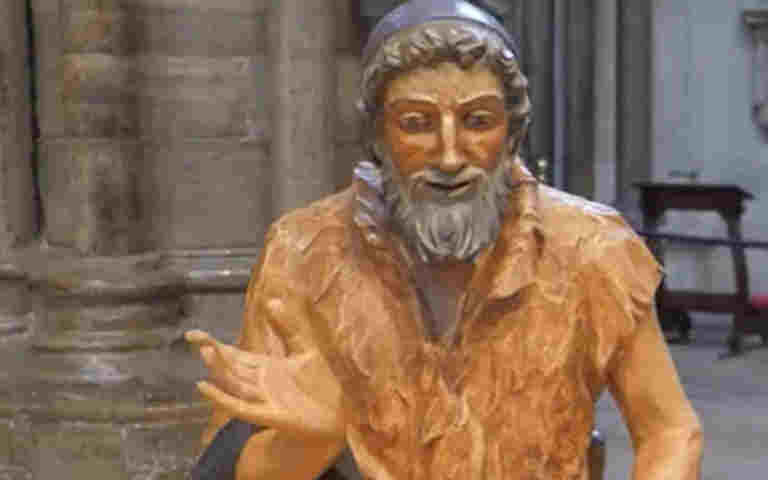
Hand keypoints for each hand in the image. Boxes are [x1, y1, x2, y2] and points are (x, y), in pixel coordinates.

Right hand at [186, 330, 344, 438]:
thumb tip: (271, 300)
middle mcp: (259, 383)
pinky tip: (206, 387)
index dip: (214, 344)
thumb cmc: (321, 384)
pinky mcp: (270, 415)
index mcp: (265, 368)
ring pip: (235, 383)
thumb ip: (287, 327)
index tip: (193, 334)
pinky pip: (241, 407)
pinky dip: (223, 398)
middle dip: (213, 353)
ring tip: (205, 352)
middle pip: (231, 367)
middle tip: (194, 336)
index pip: (234, 355)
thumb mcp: (305, 349)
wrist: (338, 414)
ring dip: (220, 369)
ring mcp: (263, 399)